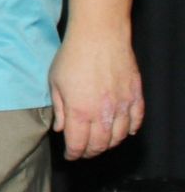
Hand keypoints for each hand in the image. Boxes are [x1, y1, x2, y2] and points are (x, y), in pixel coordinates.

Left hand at [48, 27, 143, 159]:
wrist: (99, 36)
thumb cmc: (72, 56)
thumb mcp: (54, 82)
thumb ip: (59, 109)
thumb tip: (61, 129)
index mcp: (80, 112)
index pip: (78, 145)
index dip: (73, 154)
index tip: (70, 156)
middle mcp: (103, 114)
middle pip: (99, 145)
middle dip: (90, 152)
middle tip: (83, 152)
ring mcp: (122, 106)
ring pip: (118, 137)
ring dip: (109, 144)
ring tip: (100, 143)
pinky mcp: (135, 96)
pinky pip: (136, 121)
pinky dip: (130, 130)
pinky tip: (123, 132)